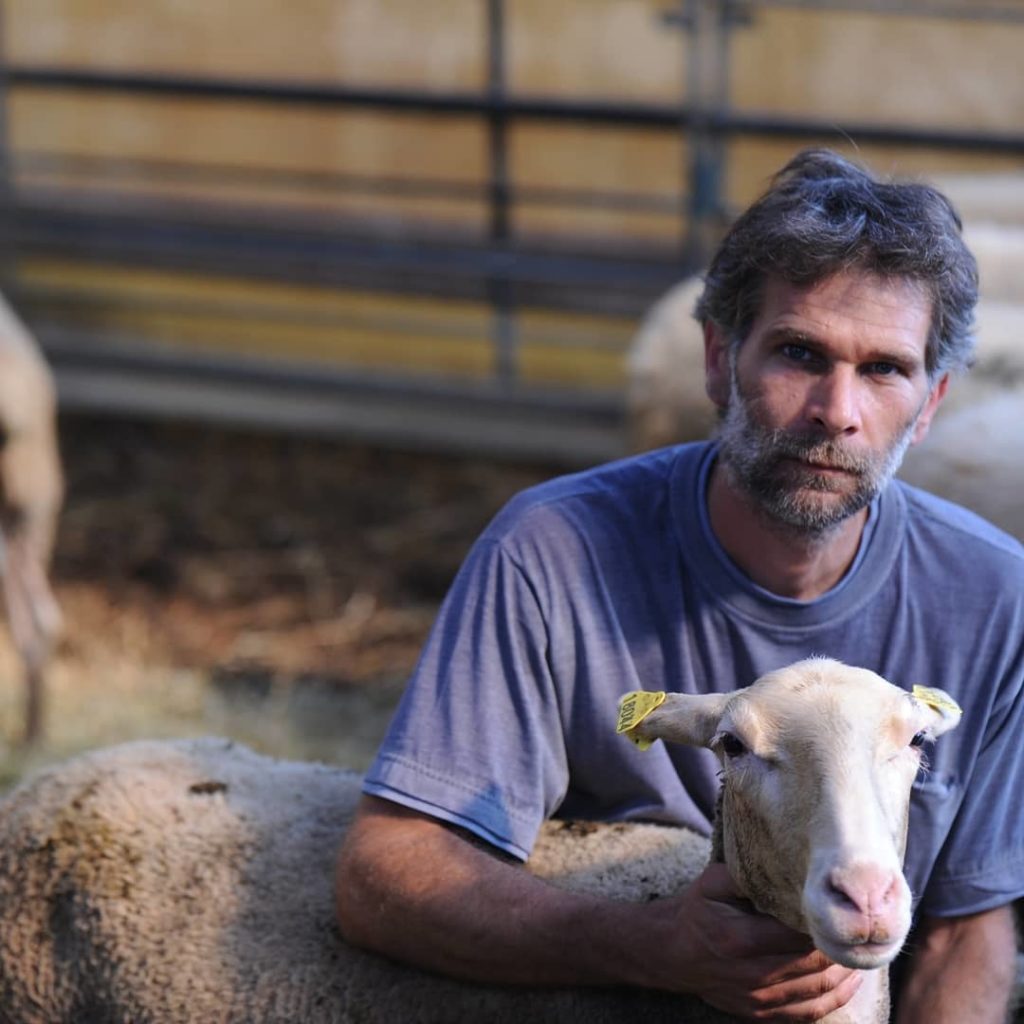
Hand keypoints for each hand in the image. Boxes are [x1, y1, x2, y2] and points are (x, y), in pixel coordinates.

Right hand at [646, 863, 861, 1020]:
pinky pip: (811, 1012)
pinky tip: (850, 979)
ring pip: (819, 991)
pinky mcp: (762, 1014)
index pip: (799, 934)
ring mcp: (757, 1000)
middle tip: (864, 927)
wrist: (673, 952)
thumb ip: (748, 873)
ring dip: (847, 973)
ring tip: (863, 950)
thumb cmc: (699, 910)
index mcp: (738, 938)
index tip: (847, 907)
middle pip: (815, 965)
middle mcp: (750, 974)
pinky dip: (837, 997)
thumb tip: (789, 862)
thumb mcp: (713, 882)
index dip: (828, 923)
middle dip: (844, 948)